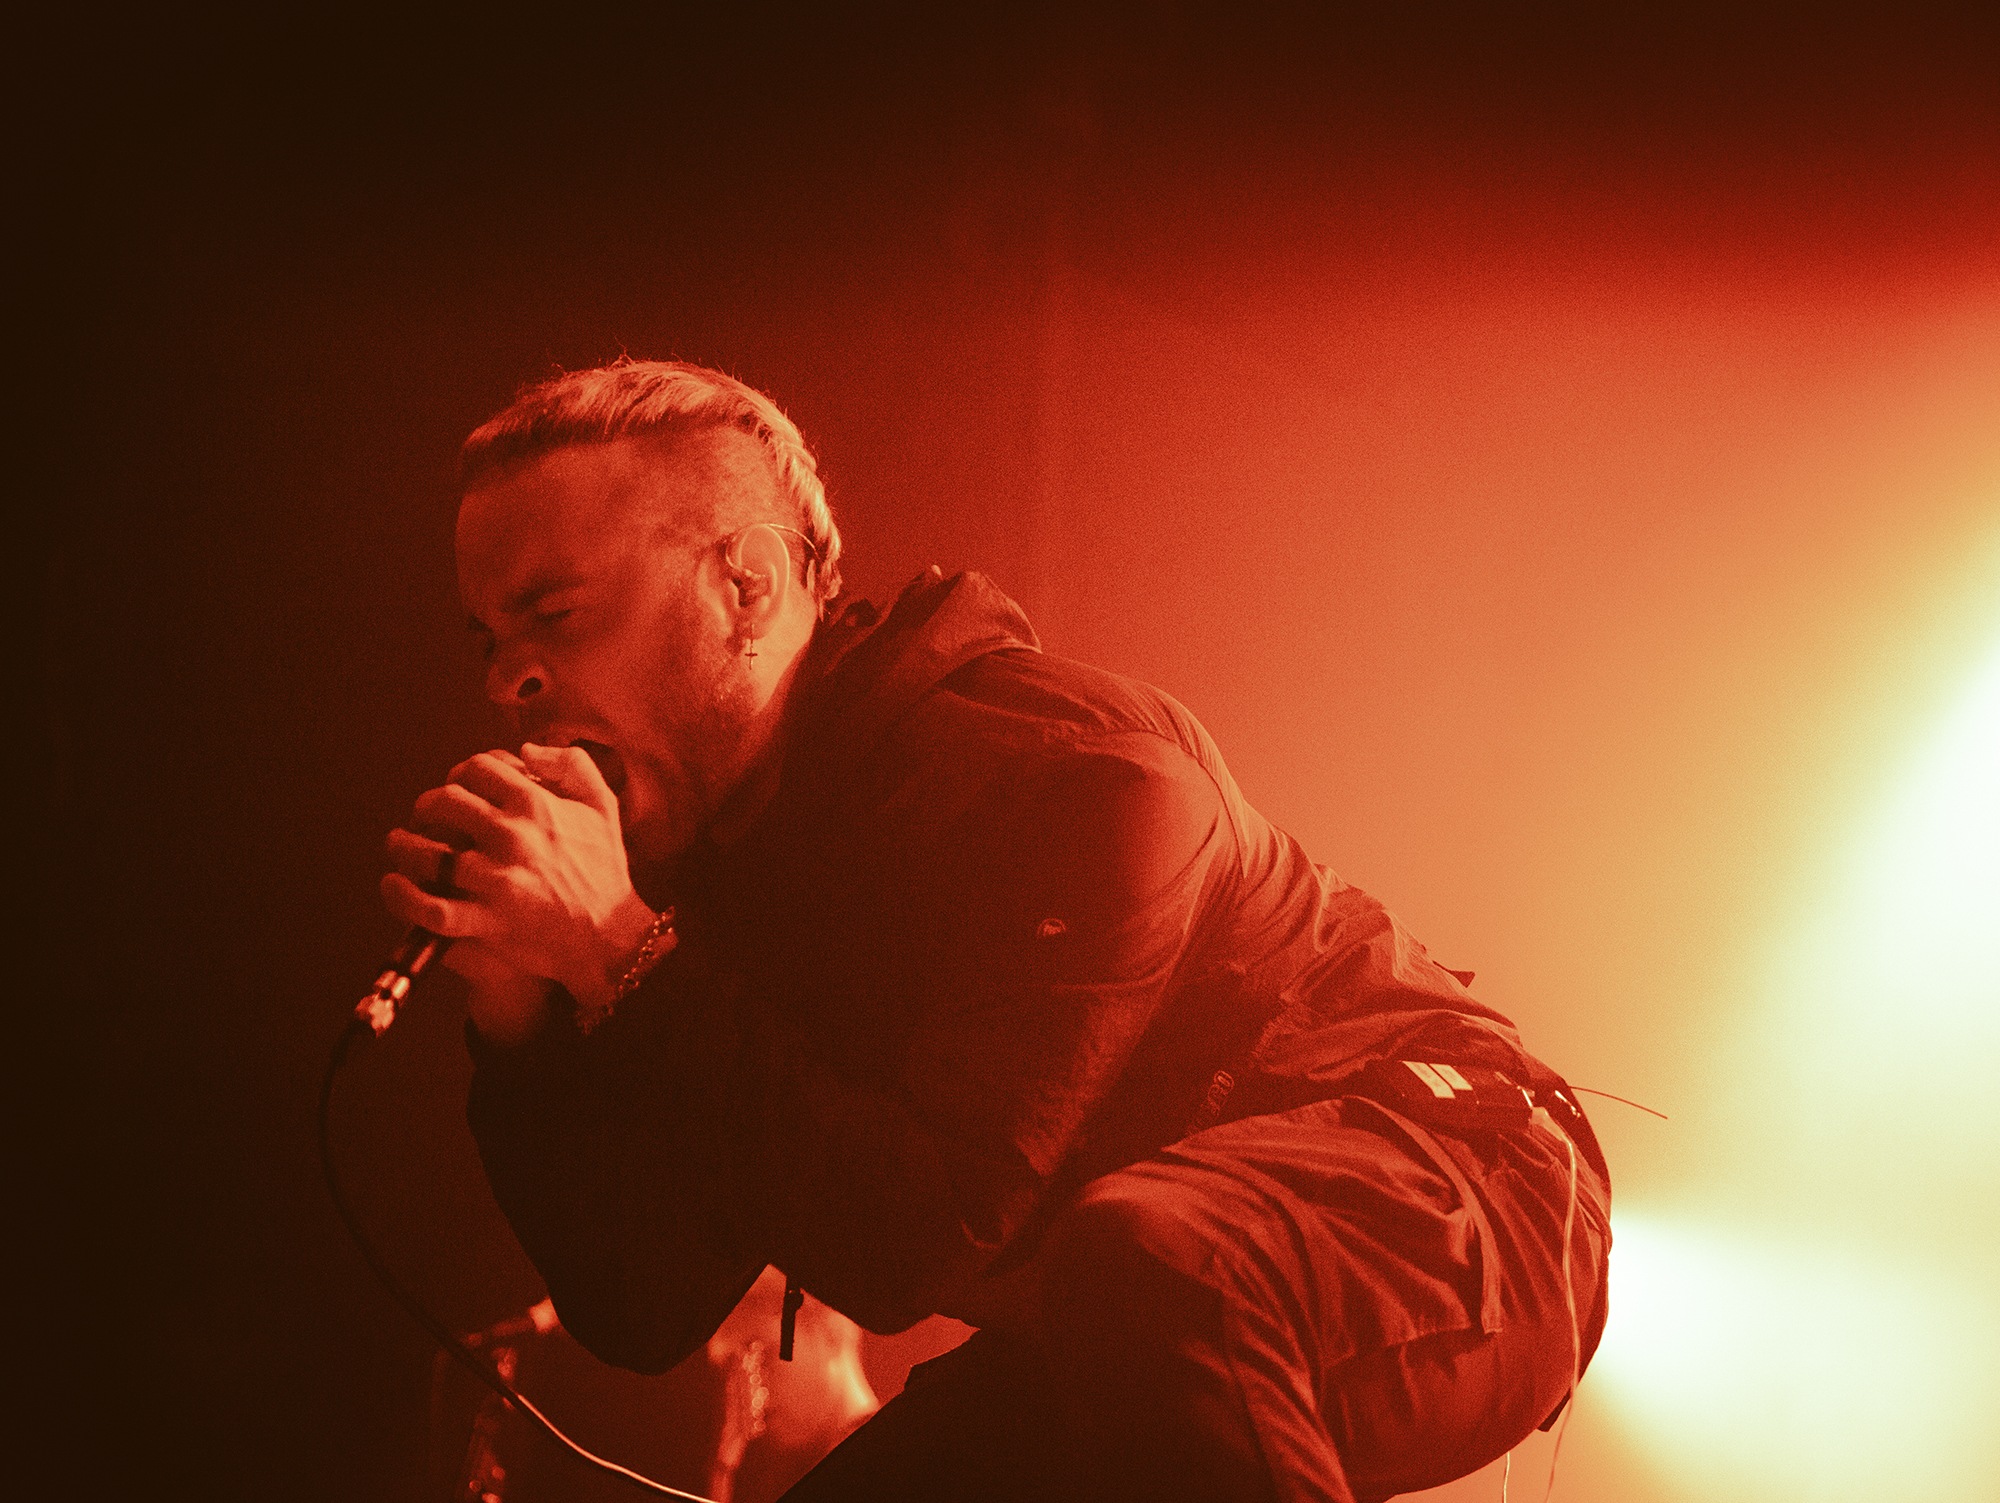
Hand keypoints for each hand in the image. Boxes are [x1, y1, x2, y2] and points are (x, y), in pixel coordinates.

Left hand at [382, 743, 659, 1038]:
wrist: (610, 936)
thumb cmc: (605, 871)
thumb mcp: (603, 805)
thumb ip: (571, 764)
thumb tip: (526, 750)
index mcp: (536, 804)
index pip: (476, 768)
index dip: (460, 773)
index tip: (458, 787)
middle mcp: (512, 835)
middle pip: (444, 802)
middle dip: (428, 806)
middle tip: (426, 817)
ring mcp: (496, 879)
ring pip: (428, 851)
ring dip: (405, 845)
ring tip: (401, 845)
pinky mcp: (487, 920)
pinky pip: (430, 907)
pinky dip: (403, 896)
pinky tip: (395, 885)